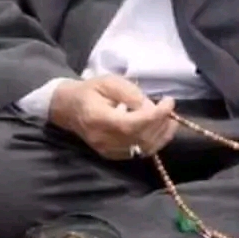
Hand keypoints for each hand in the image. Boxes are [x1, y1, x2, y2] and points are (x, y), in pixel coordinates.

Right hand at [48, 75, 177, 159]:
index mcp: (98, 119)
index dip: (154, 115)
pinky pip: (139, 153)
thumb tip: (150, 106)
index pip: (131, 124)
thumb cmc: (89, 91)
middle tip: (168, 106)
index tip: (168, 101)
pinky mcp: (113, 155)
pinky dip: (155, 142)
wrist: (69, 108)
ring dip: (162, 134)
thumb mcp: (108, 82)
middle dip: (160, 122)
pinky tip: (162, 129)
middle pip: (139, 138)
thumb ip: (129, 93)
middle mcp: (103, 139)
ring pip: (143, 148)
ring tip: (169, 117)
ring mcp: (108, 150)